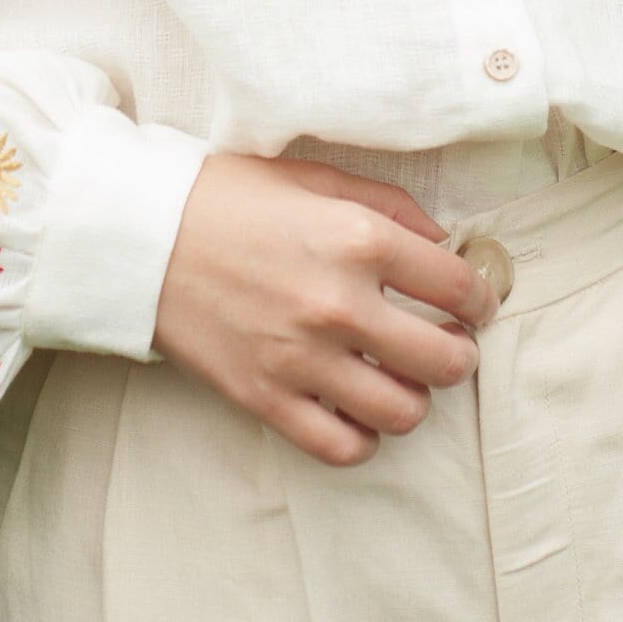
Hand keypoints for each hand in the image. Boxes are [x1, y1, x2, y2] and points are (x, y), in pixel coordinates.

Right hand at [152, 153, 498, 467]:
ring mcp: (301, 357)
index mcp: (357, 239)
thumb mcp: (313, 176)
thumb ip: (387, 205)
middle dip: (461, 357)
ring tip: (405, 382)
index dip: (482, 301)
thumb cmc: (226, 197)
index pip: (456, 286)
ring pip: (403, 412)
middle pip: (445, 360)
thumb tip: (442, 242)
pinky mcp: (265, 396)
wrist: (140, 235)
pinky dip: (363, 439)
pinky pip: (341, 446)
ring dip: (416, 400)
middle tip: (451, 348)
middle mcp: (337, 302)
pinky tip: (359, 415)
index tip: (478, 306)